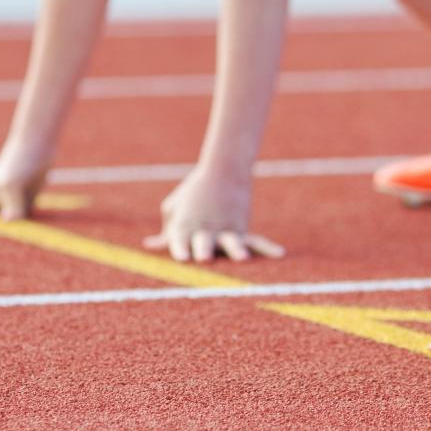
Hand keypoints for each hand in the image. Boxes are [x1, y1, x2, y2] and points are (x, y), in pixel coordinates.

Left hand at [142, 168, 284, 262]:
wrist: (223, 170)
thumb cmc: (193, 194)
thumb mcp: (174, 208)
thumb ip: (166, 231)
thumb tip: (150, 246)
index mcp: (185, 226)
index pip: (181, 240)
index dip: (180, 249)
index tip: (181, 259)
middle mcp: (206, 230)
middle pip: (204, 241)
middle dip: (204, 249)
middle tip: (205, 257)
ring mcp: (226, 230)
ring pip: (232, 242)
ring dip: (236, 250)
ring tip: (242, 259)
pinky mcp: (242, 230)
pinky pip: (257, 241)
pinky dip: (268, 248)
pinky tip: (279, 254)